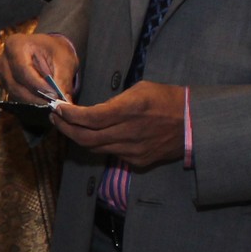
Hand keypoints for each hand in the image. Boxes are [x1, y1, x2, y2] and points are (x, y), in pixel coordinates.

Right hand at [0, 32, 79, 106]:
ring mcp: (1, 72)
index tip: (54, 95)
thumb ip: (63, 80)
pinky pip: (14, 96)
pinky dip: (29, 101)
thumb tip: (64, 102)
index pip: (23, 69)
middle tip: (54, 103)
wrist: (48, 50)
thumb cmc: (55, 50)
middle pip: (16, 83)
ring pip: (14, 92)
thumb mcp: (64, 60)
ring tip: (50, 102)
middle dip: (36, 96)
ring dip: (33, 101)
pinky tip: (42, 101)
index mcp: (16, 44)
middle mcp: (3, 59)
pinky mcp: (3, 83)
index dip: (38, 85)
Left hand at [52, 81, 187, 165]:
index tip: (58, 109)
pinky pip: (111, 154)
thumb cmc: (167, 99)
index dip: (69, 116)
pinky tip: (93, 135)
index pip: (89, 118)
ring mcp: (133, 150)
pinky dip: (99, 144)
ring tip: (68, 126)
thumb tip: (94, 112)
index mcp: (130, 110)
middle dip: (65, 128)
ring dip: (78, 138)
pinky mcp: (138, 161)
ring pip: (95, 148)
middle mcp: (129, 133)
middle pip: (86, 138)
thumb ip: (115, 102)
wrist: (194, 123)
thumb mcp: (140, 89)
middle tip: (55, 118)